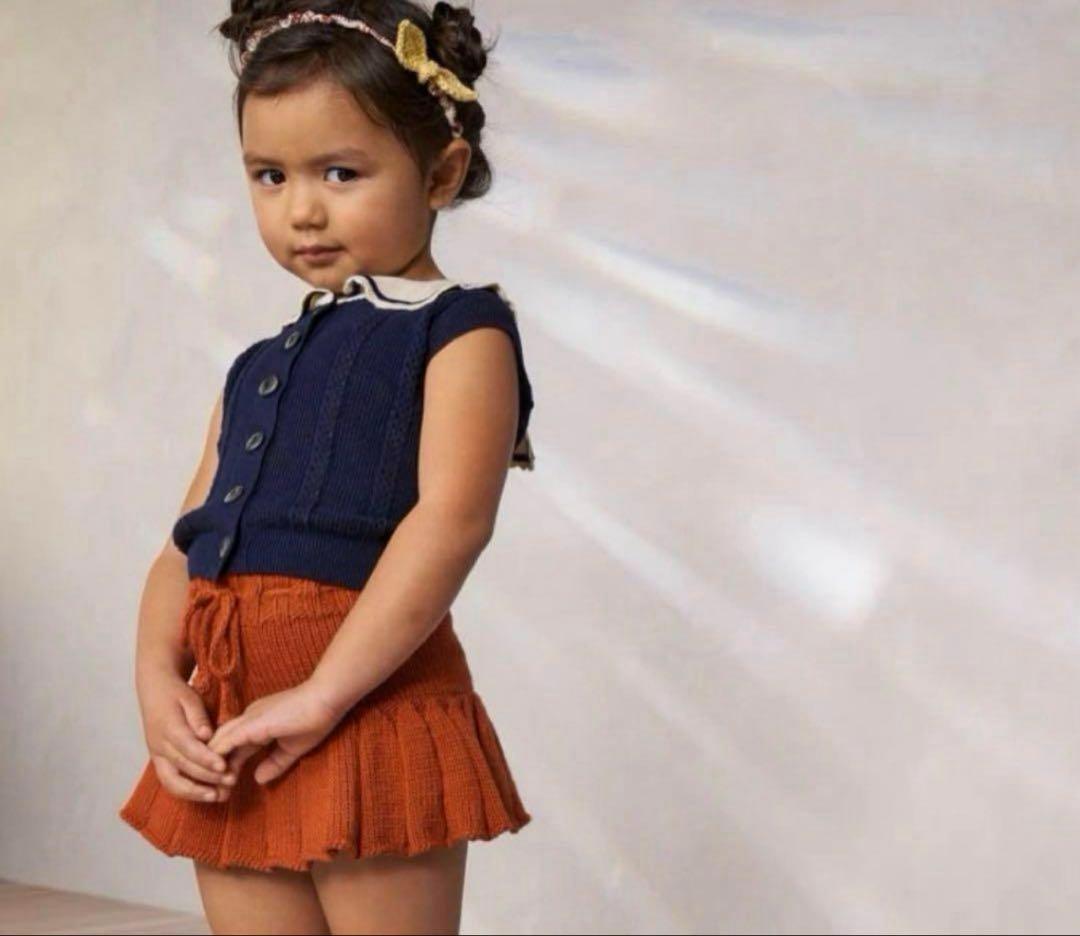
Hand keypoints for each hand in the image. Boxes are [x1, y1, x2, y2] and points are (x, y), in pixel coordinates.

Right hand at [138, 671, 236, 802]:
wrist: (153, 692)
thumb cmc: (176, 694)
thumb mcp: (189, 698)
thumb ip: (197, 717)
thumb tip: (206, 735)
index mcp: (168, 728)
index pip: (188, 748)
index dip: (205, 759)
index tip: (224, 767)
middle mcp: (159, 745)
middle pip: (182, 767)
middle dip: (206, 778)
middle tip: (230, 782)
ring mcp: (156, 756)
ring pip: (171, 781)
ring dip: (194, 793)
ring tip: (218, 797)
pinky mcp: (158, 762)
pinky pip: (170, 782)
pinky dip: (186, 791)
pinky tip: (206, 794)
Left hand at [207, 680, 344, 796]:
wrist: (326, 700)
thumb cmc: (315, 720)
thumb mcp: (292, 748)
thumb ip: (275, 763)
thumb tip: (258, 779)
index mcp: (258, 722)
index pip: (235, 745)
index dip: (229, 766)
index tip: (228, 787)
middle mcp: (248, 717)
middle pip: (221, 743)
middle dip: (215, 767)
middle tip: (215, 792)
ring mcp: (249, 718)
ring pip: (219, 741)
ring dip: (213, 764)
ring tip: (213, 788)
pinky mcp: (252, 723)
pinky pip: (227, 741)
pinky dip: (219, 757)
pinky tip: (217, 773)